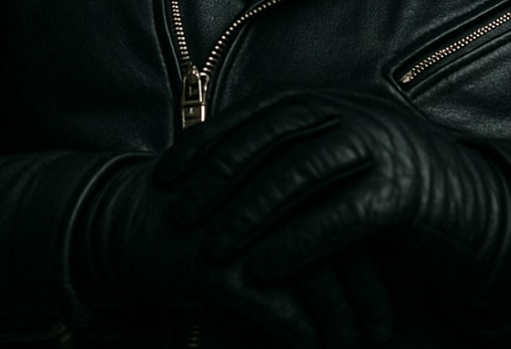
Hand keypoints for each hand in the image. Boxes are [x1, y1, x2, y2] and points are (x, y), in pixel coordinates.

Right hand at [76, 150, 393, 347]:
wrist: (125, 222)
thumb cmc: (198, 223)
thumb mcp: (253, 213)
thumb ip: (296, 225)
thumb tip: (343, 271)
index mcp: (290, 178)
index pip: (352, 228)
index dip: (372, 277)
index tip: (384, 312)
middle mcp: (277, 199)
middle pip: (342, 254)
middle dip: (366, 303)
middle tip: (381, 337)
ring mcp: (249, 230)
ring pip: (317, 283)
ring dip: (338, 325)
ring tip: (346, 348)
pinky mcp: (221, 265)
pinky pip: (278, 308)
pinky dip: (299, 334)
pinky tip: (307, 348)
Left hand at [156, 90, 510, 300]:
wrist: (482, 217)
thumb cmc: (398, 198)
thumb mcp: (342, 165)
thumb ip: (294, 155)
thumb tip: (221, 166)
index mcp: (337, 101)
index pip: (256, 114)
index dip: (205, 143)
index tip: (162, 177)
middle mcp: (357, 113)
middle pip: (270, 135)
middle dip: (215, 174)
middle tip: (175, 213)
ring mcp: (384, 148)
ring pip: (300, 172)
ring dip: (248, 211)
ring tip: (211, 248)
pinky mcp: (406, 194)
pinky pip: (340, 215)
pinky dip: (298, 241)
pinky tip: (264, 270)